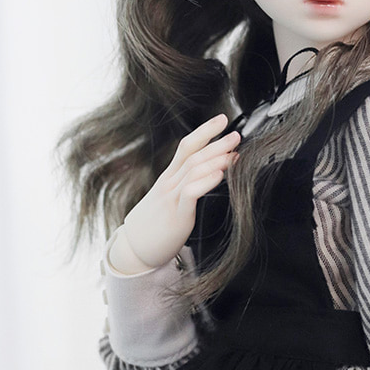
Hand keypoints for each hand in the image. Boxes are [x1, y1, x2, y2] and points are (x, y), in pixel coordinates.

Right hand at [108, 114, 239, 273]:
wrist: (133, 249)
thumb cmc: (156, 224)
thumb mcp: (169, 197)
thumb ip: (187, 183)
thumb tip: (212, 170)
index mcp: (169, 177)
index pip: (187, 146)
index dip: (205, 131)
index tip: (222, 120)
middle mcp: (170, 182)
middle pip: (193, 155)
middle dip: (216, 142)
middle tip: (236, 134)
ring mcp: (171, 197)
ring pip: (193, 170)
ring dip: (215, 159)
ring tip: (233, 151)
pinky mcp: (176, 215)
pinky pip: (190, 193)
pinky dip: (205, 182)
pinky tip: (220, 175)